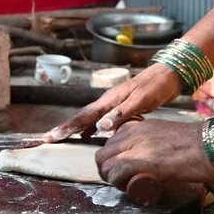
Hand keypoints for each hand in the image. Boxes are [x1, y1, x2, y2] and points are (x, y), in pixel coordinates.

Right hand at [43, 63, 183, 141]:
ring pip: (87, 118)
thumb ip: (121, 114)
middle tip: (46, 138)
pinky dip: (88, 128)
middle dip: (63, 128)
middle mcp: (106, 102)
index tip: (53, 136)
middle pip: (80, 117)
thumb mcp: (140, 101)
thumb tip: (100, 127)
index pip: (84, 116)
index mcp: (108, 101)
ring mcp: (111, 104)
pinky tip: (86, 135)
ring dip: (73, 128)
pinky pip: (97, 119)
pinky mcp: (118, 107)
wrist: (167, 75)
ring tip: (59, 137)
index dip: (68, 127)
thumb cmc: (155, 87)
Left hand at [94, 119, 213, 189]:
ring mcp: (136, 146)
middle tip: (123, 182)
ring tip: (129, 185)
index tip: (122, 172)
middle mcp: (133, 133)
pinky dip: (120, 183)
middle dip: (108, 171)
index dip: (113, 161)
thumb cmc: (199, 146)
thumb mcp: (166, 138)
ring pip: (105, 164)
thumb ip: (151, 145)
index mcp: (138, 127)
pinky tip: (134, 187)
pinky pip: (117, 173)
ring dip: (113, 179)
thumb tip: (146, 163)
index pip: (110, 144)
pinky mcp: (142, 161)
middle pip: (102, 155)